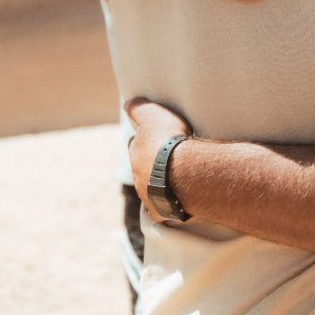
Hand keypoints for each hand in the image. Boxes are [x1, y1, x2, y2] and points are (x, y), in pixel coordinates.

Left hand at [124, 97, 191, 220]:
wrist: (186, 174)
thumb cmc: (169, 142)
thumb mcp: (152, 115)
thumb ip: (139, 108)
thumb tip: (128, 103)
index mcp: (136, 153)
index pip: (135, 144)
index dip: (144, 139)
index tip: (154, 137)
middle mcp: (138, 177)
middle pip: (142, 168)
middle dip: (151, 164)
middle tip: (167, 159)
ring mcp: (149, 196)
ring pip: (152, 188)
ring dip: (162, 183)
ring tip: (179, 179)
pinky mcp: (163, 211)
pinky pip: (165, 208)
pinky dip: (171, 204)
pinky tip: (180, 202)